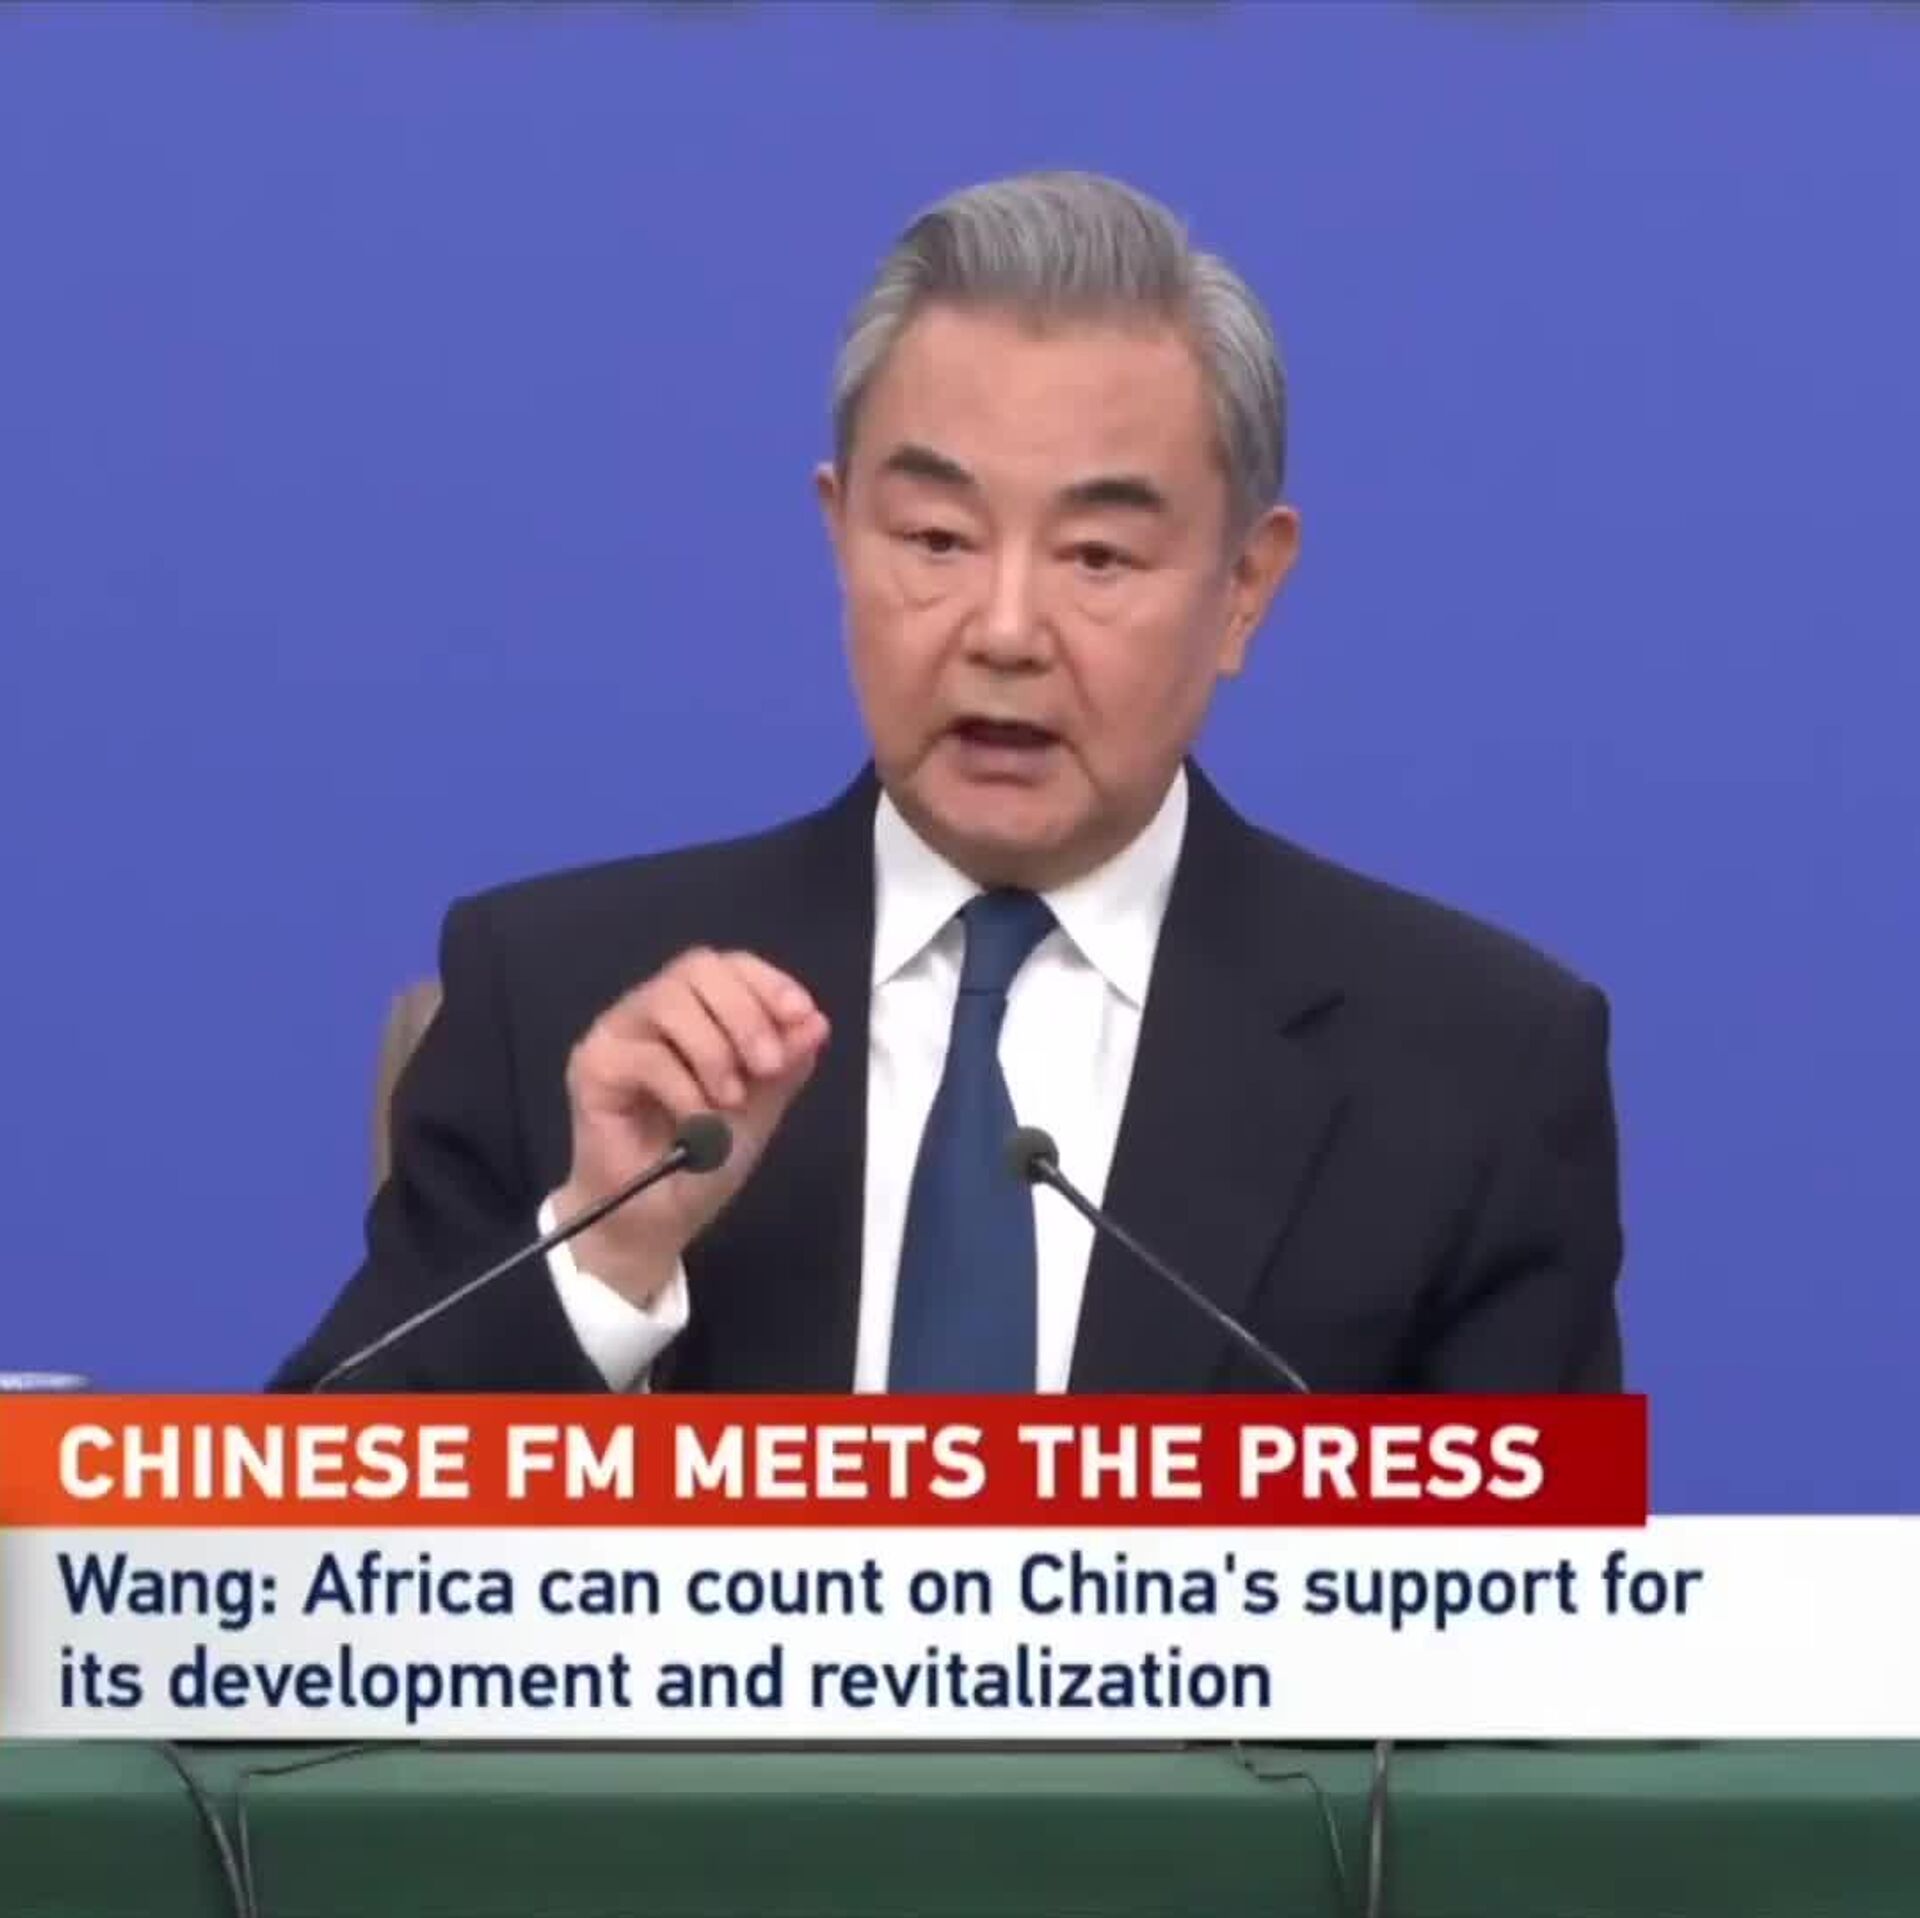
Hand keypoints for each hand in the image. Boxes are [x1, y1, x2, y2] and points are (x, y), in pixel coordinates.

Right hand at [552, 949, 829, 1303]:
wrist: (657, 1221)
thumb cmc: (703, 1161)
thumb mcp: (760, 1109)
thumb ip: (785, 1066)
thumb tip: (815, 1024)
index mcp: (698, 1012)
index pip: (729, 966)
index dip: (768, 982)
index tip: (802, 1014)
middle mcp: (654, 1011)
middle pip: (698, 968)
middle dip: (745, 1013)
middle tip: (768, 1065)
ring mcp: (620, 1033)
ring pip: (669, 1001)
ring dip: (714, 1050)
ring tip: (729, 1099)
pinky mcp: (593, 1066)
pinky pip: (645, 1056)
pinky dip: (684, 1089)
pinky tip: (695, 1123)